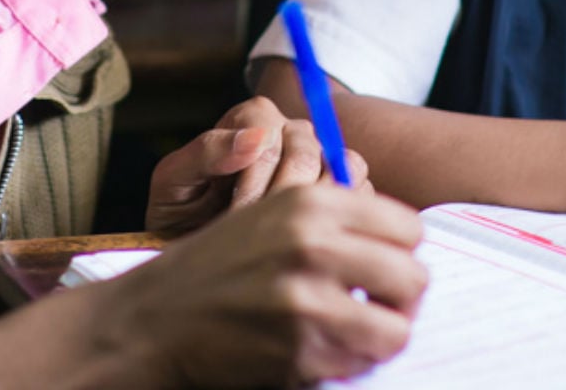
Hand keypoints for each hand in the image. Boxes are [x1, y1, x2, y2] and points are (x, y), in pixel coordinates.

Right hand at [98, 185, 427, 386]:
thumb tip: (405, 244)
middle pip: (413, 278)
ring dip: (381, 337)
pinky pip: (360, 364)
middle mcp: (313, 243)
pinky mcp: (298, 350)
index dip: (401, 252)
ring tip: (355, 334)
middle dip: (401, 301)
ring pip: (396, 330)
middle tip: (379, 309)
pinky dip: (350, 364)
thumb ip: (336, 220)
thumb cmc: (217, 266)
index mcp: (311, 201)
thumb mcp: (271, 215)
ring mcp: (306, 300)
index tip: (383, 267)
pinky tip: (322, 351)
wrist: (153, 318)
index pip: (408, 227)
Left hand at [145, 95, 370, 234]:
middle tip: (259, 236)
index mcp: (253, 119)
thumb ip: (206, 153)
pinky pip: (362, 192)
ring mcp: (323, 157)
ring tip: (284, 241)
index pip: (268, 131)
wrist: (199, 250)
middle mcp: (291, 130)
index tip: (236, 215)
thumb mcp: (174, 184)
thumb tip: (255, 140)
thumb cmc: (182, 212)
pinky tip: (311, 244)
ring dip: (313, 209)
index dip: (255, 177)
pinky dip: (343, 217)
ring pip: (342, 167)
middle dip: (280, 199)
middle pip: (306, 151)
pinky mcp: (344, 188)